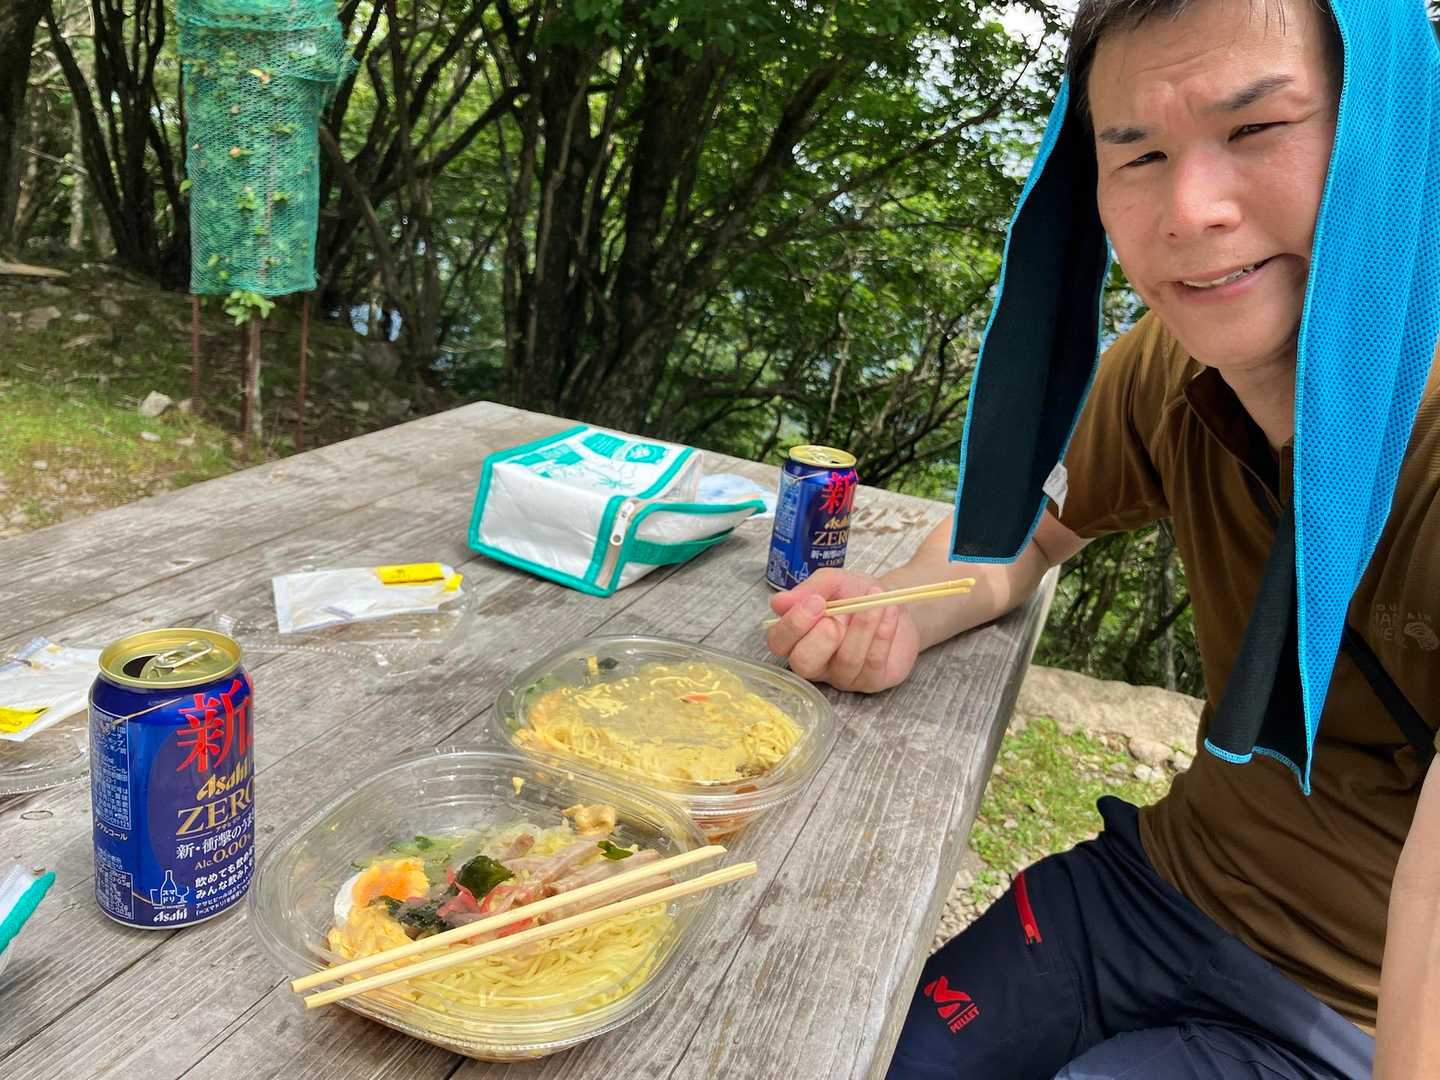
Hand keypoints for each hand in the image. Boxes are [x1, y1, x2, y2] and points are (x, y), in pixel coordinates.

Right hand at [765, 568, 919, 692]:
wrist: (893, 600)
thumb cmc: (855, 593)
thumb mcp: (832, 582)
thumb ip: (808, 590)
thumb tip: (779, 602)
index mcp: (797, 638)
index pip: (779, 642)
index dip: (793, 624)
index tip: (815, 602)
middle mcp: (816, 662)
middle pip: (804, 664)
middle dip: (821, 638)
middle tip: (839, 615)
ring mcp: (843, 676)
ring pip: (847, 660)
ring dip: (863, 626)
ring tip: (875, 600)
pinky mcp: (872, 681)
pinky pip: (874, 661)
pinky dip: (883, 632)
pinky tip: (888, 611)